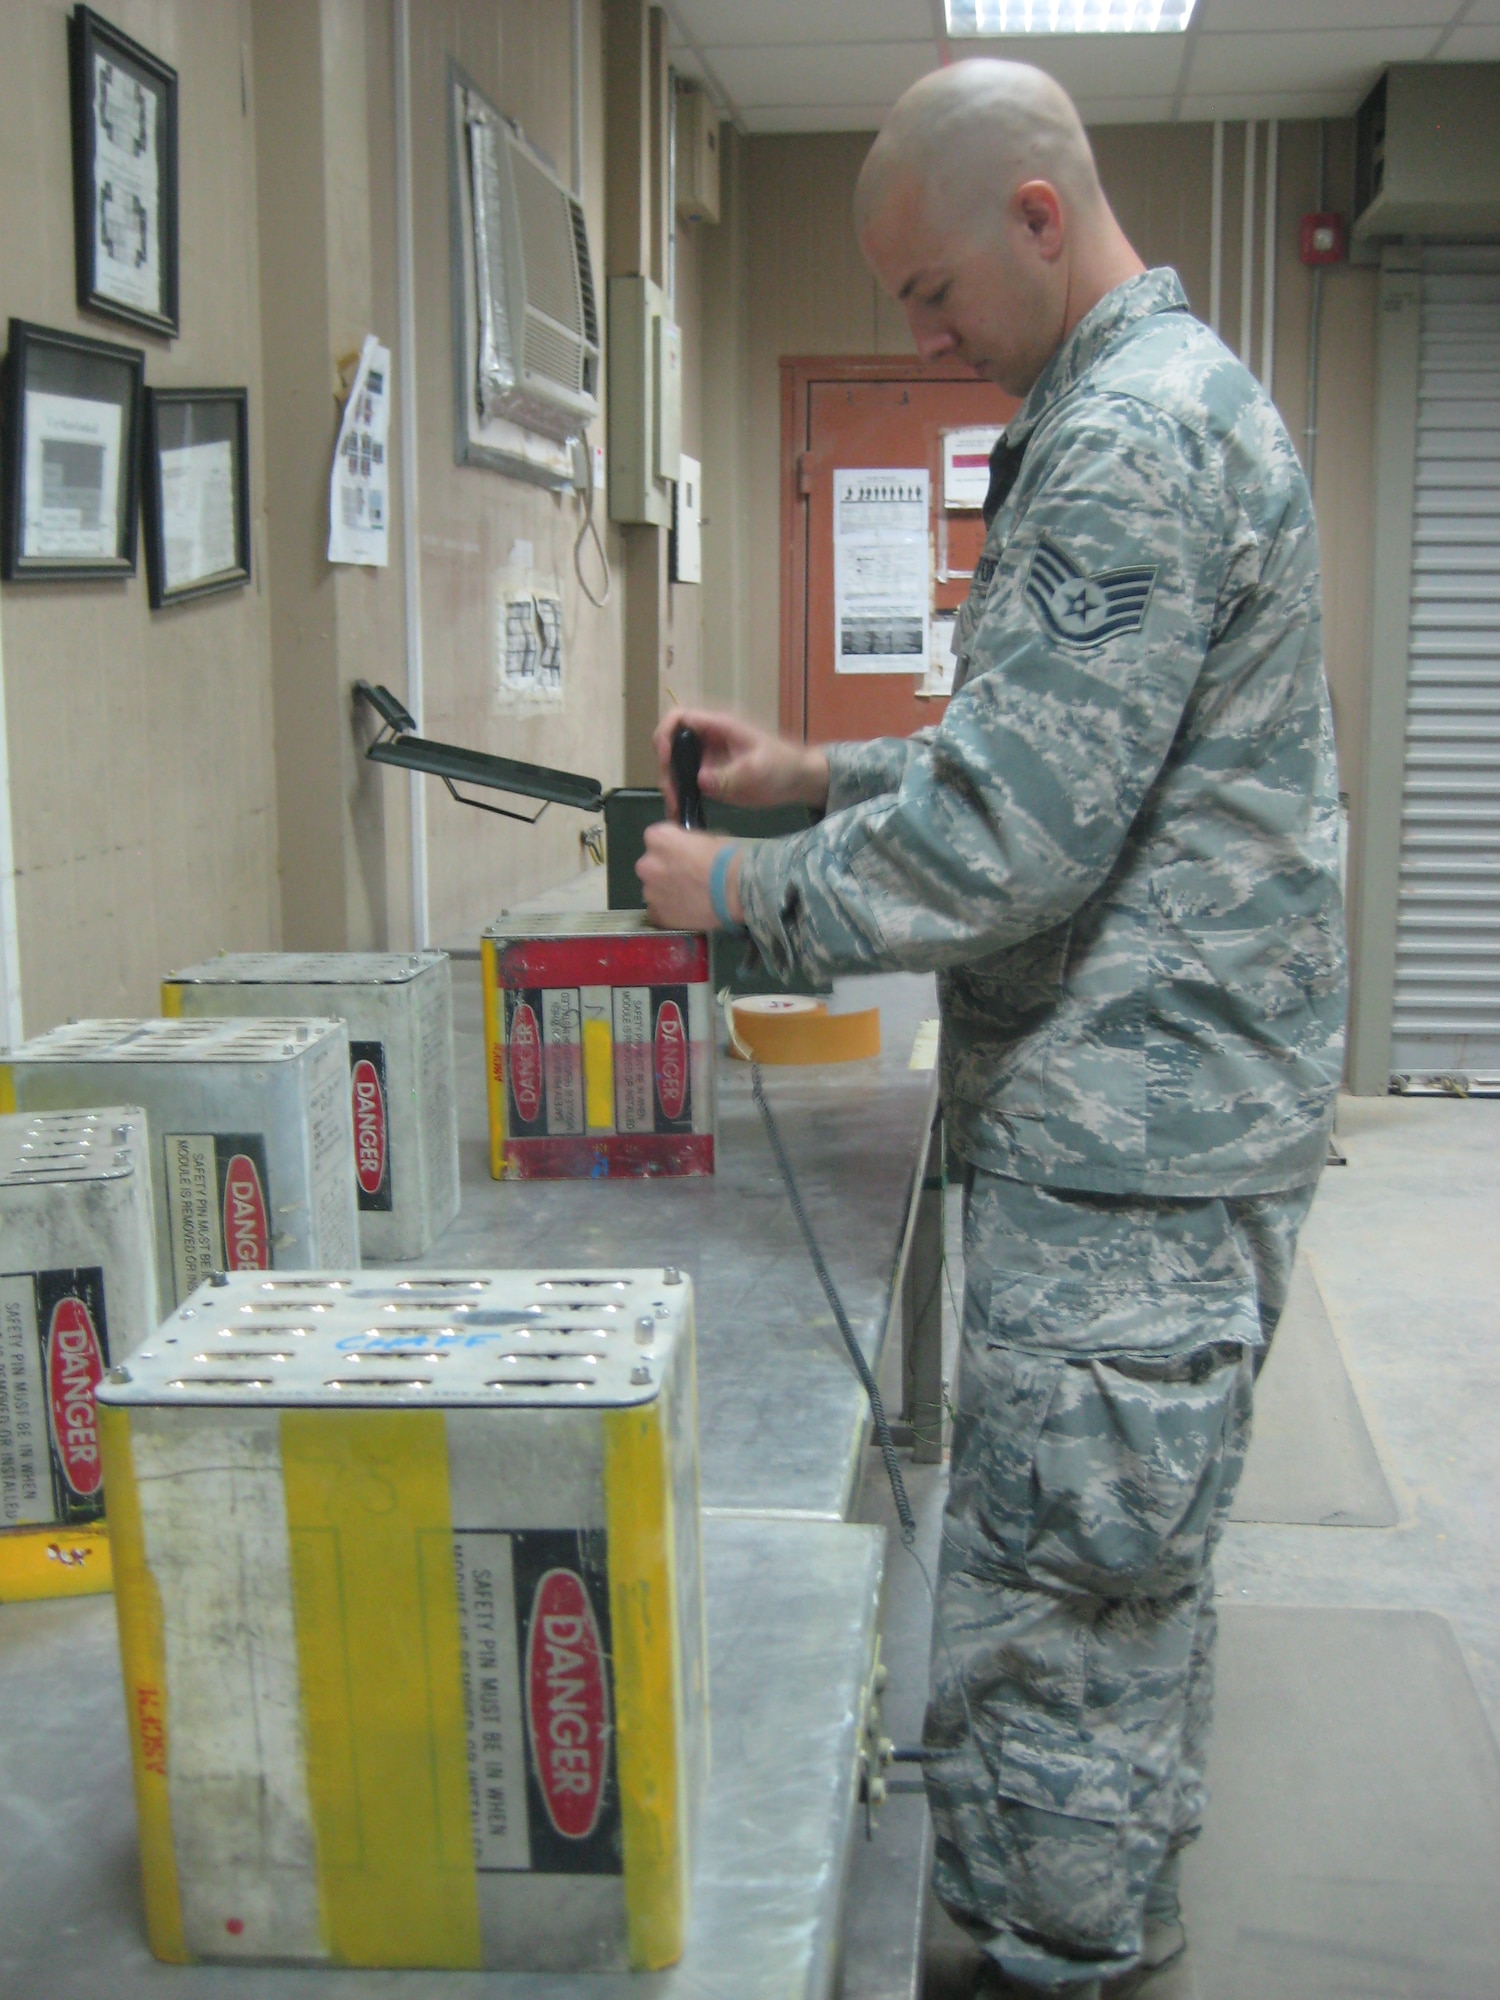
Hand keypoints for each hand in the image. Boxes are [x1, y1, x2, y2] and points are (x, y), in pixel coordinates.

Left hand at [636, 825, 739, 931]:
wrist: (737, 891)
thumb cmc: (727, 859)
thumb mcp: (707, 837)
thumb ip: (688, 842)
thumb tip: (687, 849)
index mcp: (658, 838)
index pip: (655, 837)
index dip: (671, 845)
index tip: (684, 853)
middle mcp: (647, 864)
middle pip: (651, 865)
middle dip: (664, 870)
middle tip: (688, 877)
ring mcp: (650, 892)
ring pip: (654, 890)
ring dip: (666, 891)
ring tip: (690, 897)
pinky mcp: (657, 915)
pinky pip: (659, 911)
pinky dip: (670, 911)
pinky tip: (687, 911)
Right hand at [653, 707, 828, 818]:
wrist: (798, 781)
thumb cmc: (782, 765)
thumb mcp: (758, 769)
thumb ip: (730, 775)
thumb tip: (700, 781)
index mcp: (718, 727)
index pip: (680, 718)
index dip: (666, 734)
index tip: (665, 758)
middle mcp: (706, 741)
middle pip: (670, 746)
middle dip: (666, 769)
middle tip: (672, 796)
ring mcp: (706, 761)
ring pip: (675, 768)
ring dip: (670, 787)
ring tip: (675, 810)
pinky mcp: (709, 779)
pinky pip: (686, 786)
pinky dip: (679, 799)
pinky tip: (679, 816)